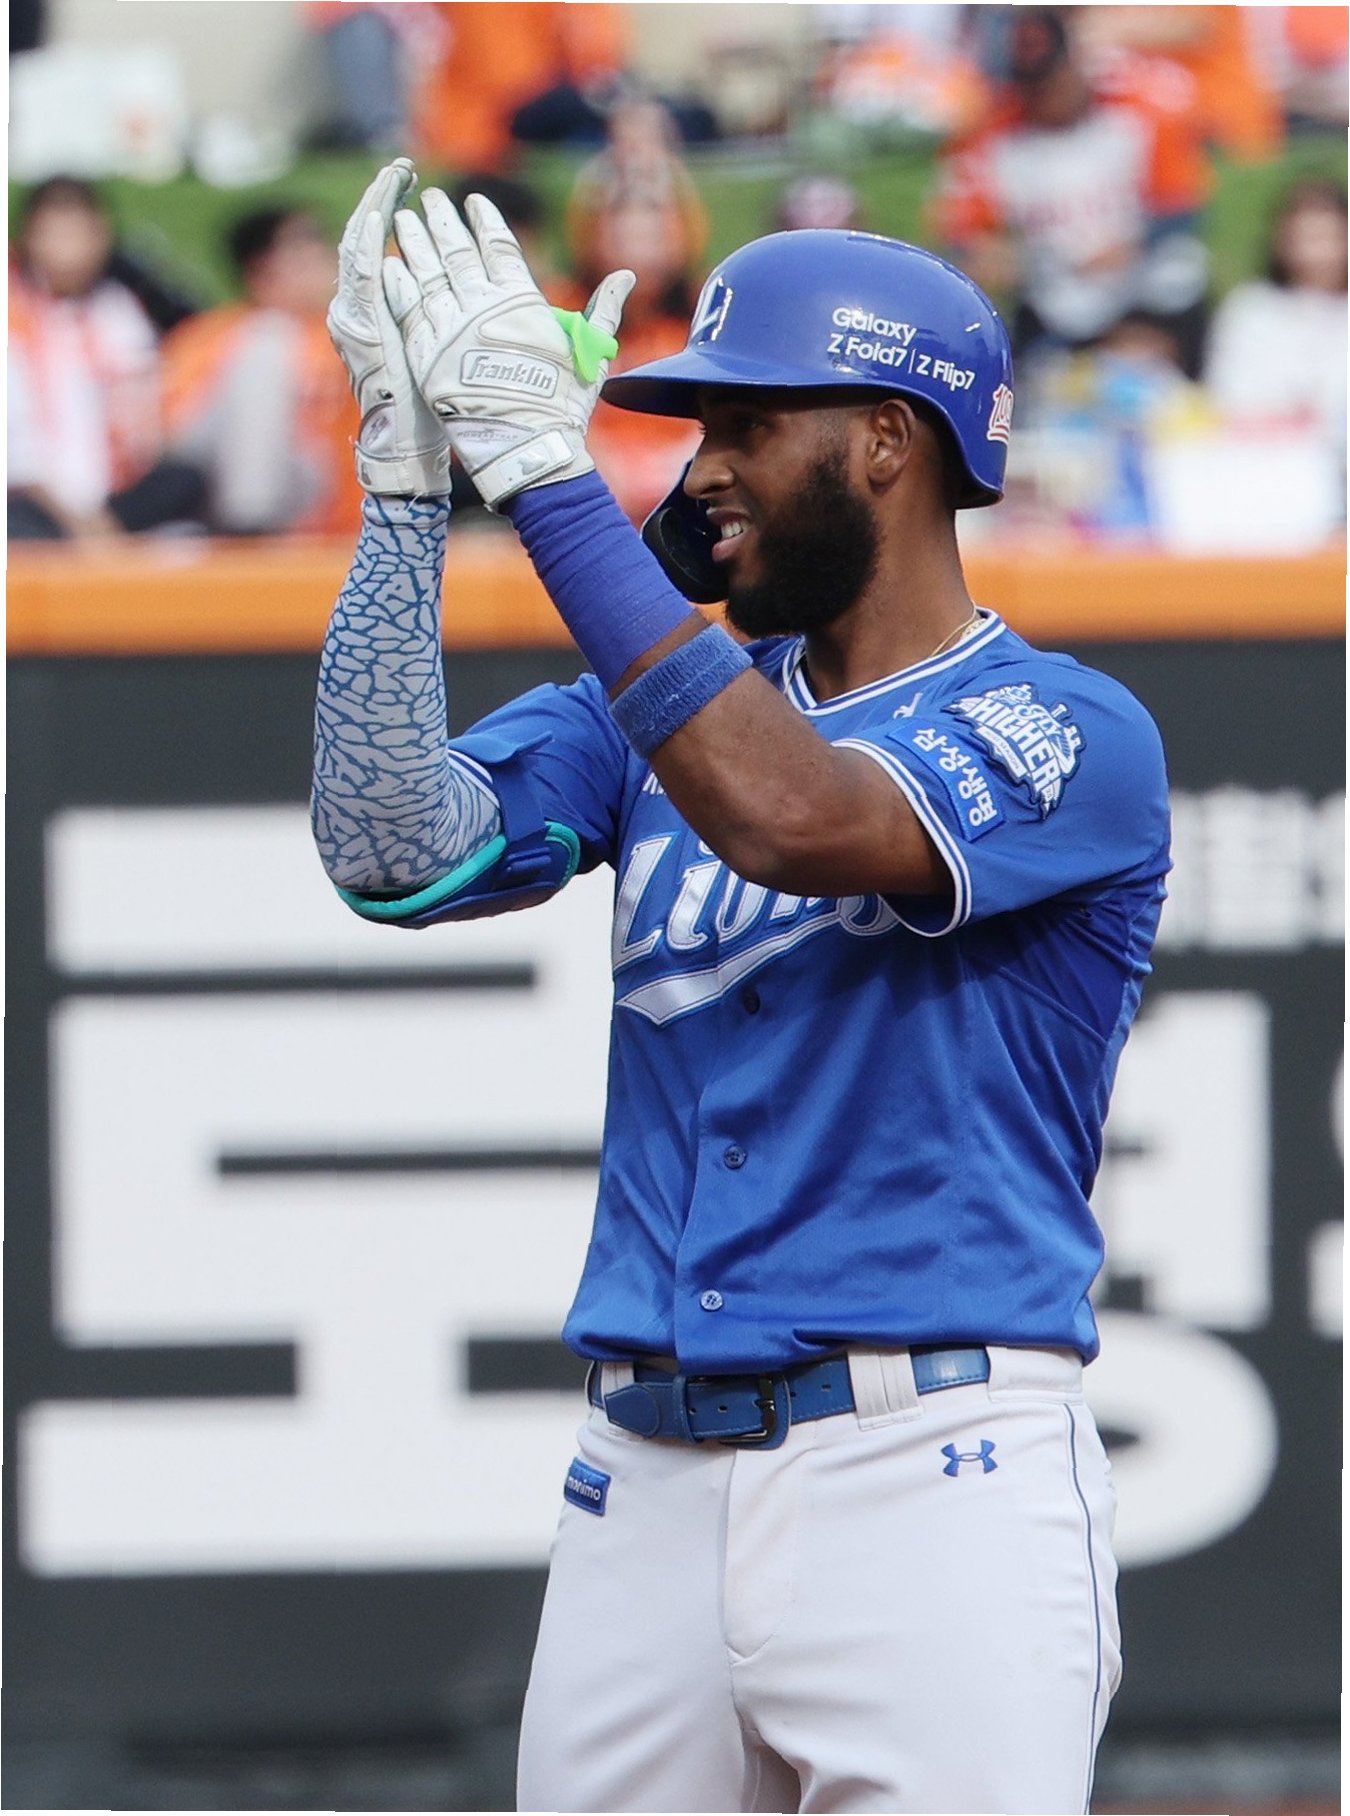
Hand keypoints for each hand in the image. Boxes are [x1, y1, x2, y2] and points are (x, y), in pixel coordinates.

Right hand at [328, 158, 451, 497]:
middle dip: (386, 199)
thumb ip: (459, 313)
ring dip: (376, 208)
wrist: (413, 449)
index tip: (418, 185)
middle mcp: (367, 307)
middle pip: (373, 239)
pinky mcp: (362, 326)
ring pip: (363, 247)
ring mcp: (359, 315)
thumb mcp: (450, 350)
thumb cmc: (440, 410)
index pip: (394, 248)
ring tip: (392, 176)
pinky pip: (362, 277)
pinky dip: (369, 243)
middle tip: (402, 168)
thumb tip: (489, 290)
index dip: (404, 214)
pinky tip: (378, 215)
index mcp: (391, 309)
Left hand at [382, 189, 633, 505]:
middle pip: (456, 250)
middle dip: (442, 221)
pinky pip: (407, 310)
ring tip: (403, 220)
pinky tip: (390, 264)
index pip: (498, 245)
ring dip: (413, 243)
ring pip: (426, 273)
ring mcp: (451, 330)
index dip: (485, 220)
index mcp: (520, 301)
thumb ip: (602, 311)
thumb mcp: (590, 354)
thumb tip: (626, 275)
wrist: (528, 451)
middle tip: (429, 199)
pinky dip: (398, 284)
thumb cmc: (563, 408)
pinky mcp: (427, 356)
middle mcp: (482, 306)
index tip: (473, 200)